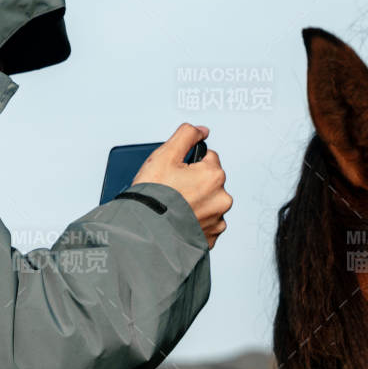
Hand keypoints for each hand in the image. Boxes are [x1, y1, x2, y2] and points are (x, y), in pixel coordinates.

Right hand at [131, 123, 232, 247]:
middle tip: (173, 190)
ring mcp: (217, 220)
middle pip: (209, 180)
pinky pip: (205, 223)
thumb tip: (201, 130)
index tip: (176, 174)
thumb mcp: (165, 155)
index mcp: (214, 176)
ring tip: (175, 207)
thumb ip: (186, 135)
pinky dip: (195, 221)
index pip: (208, 157)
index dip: (188, 163)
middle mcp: (222, 199)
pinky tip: (179, 219)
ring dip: (195, 203)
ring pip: (208, 202)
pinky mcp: (211, 238)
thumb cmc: (153, 197)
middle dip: (194, 182)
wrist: (145, 232)